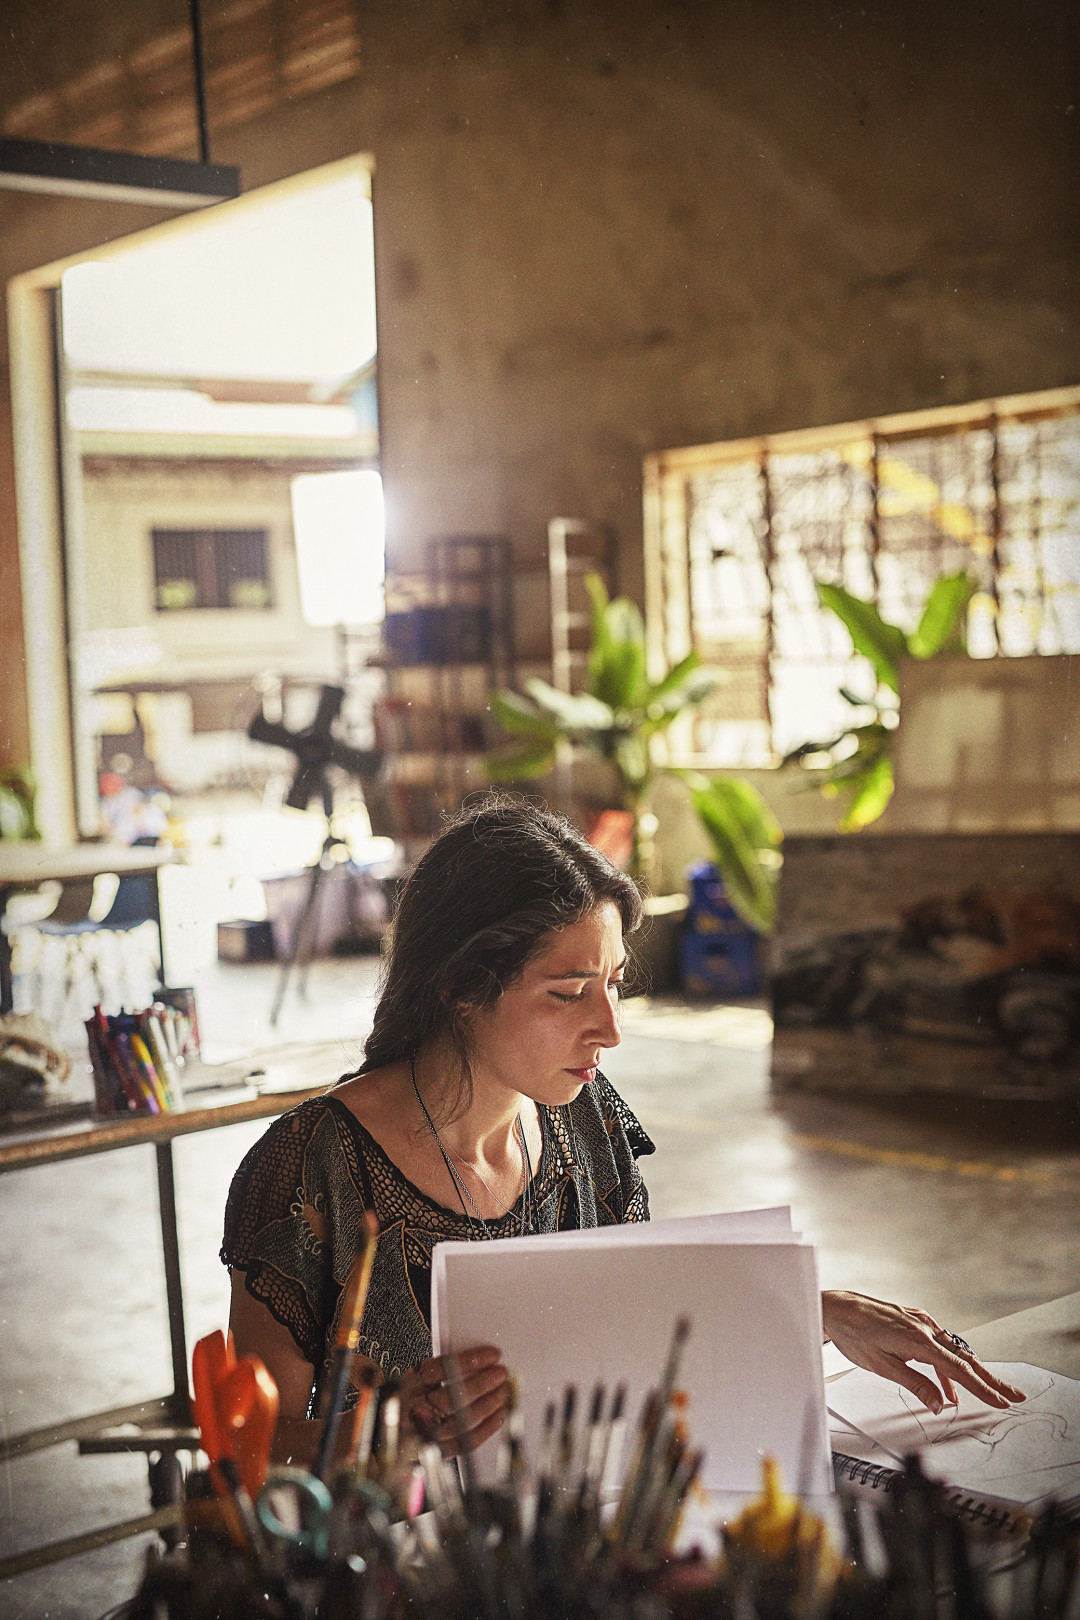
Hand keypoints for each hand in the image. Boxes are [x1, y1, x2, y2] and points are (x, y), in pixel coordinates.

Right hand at [401, 1345, 509, 1455]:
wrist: (397, 1433)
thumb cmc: (413, 1399)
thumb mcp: (418, 1377)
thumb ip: (442, 1369)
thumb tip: (480, 1361)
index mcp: (408, 1386)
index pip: (438, 1370)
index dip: (469, 1361)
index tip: (492, 1354)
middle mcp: (414, 1411)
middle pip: (452, 1398)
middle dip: (482, 1384)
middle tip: (501, 1373)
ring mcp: (426, 1435)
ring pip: (462, 1421)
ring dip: (489, 1404)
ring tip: (503, 1391)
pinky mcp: (440, 1452)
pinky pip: (467, 1442)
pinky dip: (487, 1427)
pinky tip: (499, 1414)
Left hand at [821, 1290, 1026, 1414]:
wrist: (837, 1308)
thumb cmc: (854, 1334)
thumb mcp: (883, 1366)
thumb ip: (915, 1385)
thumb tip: (940, 1404)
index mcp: (919, 1341)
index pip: (959, 1371)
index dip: (983, 1389)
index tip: (1001, 1401)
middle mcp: (925, 1328)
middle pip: (965, 1359)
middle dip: (991, 1380)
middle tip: (1014, 1395)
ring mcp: (921, 1322)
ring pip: (954, 1352)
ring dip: (972, 1373)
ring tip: (989, 1392)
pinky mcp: (914, 1321)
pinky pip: (940, 1345)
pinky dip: (948, 1364)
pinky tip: (949, 1385)